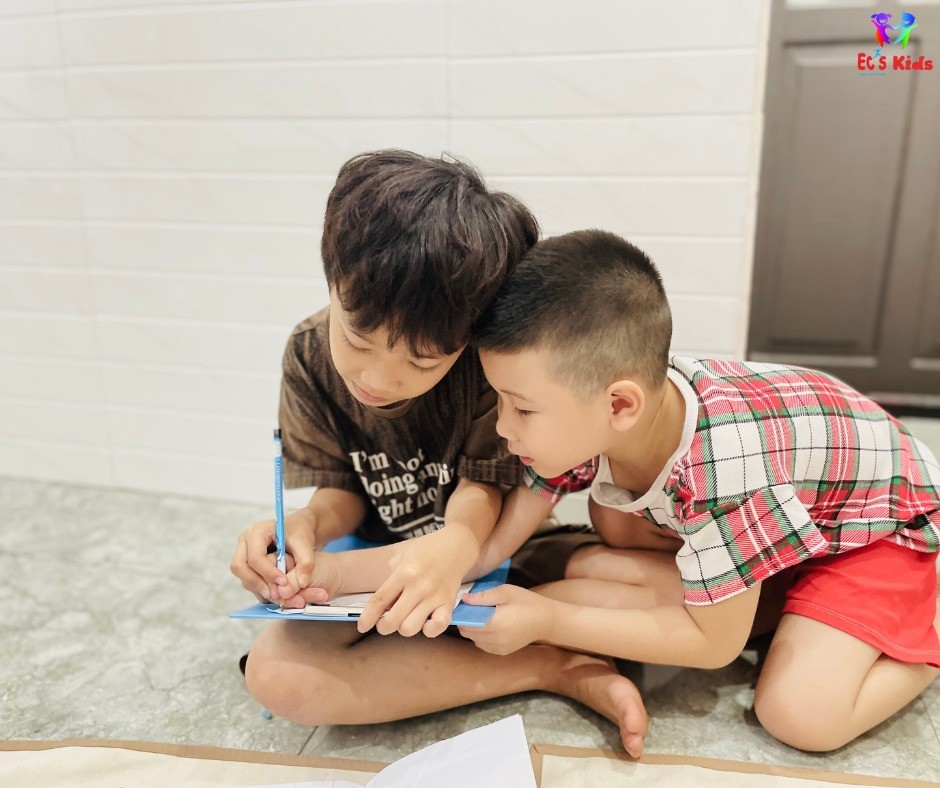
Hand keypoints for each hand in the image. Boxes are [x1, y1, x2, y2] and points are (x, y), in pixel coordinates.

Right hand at [229, 508, 337, 606]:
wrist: (296, 528)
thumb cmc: (299, 533)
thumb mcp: (306, 544)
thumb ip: (306, 563)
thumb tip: (301, 583)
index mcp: (256, 532)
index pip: (255, 557)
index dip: (268, 572)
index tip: (284, 582)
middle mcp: (244, 541)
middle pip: (239, 566)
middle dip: (256, 582)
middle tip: (275, 594)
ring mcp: (242, 552)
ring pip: (241, 574)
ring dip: (256, 587)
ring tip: (276, 595)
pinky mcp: (245, 562)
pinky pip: (245, 578)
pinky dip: (257, 587)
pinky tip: (273, 592)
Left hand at [357, 527, 476, 637]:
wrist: (457, 545)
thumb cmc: (426, 550)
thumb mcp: (402, 556)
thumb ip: (390, 578)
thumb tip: (382, 604)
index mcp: (404, 572)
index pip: (379, 600)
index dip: (367, 617)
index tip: (361, 626)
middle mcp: (419, 586)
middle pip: (392, 620)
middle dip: (383, 627)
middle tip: (384, 623)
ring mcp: (434, 596)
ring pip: (411, 628)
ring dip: (404, 628)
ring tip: (405, 620)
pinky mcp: (449, 603)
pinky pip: (438, 627)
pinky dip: (429, 630)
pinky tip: (425, 623)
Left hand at [457, 584, 552, 654]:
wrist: (546, 620)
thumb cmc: (526, 602)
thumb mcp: (505, 592)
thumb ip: (483, 597)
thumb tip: (463, 598)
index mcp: (495, 623)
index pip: (466, 623)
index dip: (462, 615)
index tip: (463, 605)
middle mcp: (495, 639)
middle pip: (468, 633)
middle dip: (466, 622)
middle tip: (473, 610)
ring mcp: (499, 648)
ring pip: (474, 640)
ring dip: (473, 630)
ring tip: (482, 617)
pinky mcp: (503, 652)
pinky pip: (484, 646)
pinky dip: (482, 637)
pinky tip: (490, 626)